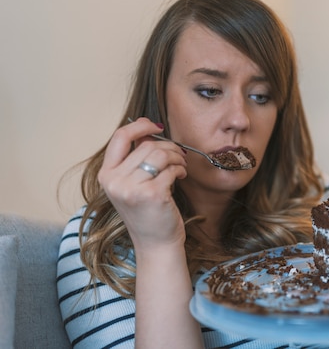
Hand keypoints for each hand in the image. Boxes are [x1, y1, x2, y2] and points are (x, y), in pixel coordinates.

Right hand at [98, 117, 187, 250]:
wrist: (155, 244)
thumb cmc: (147, 212)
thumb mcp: (132, 184)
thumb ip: (135, 158)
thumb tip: (149, 129)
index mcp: (106, 175)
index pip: (119, 137)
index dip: (139, 126)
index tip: (156, 125)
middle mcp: (114, 181)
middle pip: (147, 145)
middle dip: (168, 147)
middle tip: (179, 155)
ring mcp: (131, 188)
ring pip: (160, 154)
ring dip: (176, 157)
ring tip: (180, 166)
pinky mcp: (151, 194)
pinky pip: (171, 169)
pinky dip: (180, 170)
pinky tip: (181, 176)